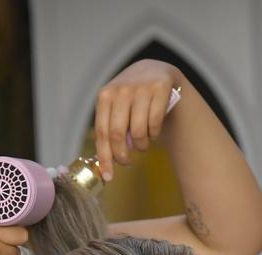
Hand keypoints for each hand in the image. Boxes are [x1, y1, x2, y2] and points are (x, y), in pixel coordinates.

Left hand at [93, 59, 180, 181]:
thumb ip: (110, 128)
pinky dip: (154, 134)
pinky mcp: (159, 88)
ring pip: (138, 132)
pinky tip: (153, 131)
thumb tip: (106, 163)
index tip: (108, 176)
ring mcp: (141, 88)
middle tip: (127, 162)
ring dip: (141, 145)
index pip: (102, 132)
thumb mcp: (116, 106)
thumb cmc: (133, 97)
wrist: (156, 71)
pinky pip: (154, 124)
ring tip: (143, 143)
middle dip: (123, 155)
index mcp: (105, 96)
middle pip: (117, 134)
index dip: (104, 157)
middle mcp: (121, 90)